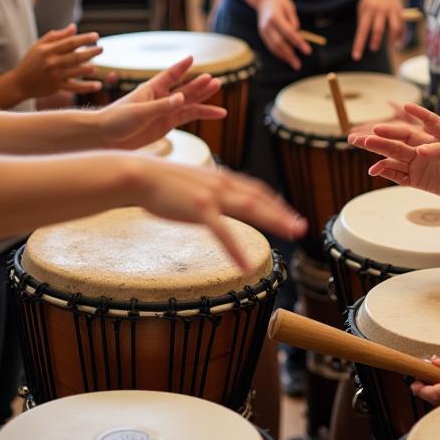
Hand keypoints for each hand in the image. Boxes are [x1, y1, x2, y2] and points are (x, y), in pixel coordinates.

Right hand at [12, 25, 102, 98]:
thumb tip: (73, 27)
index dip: (84, 39)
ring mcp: (55, 75)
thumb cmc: (31, 61)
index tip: (96, 36)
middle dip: (90, 52)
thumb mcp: (39, 45)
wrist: (19, 83)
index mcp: (48, 50)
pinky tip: (98, 85)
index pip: (70, 42)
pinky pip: (74, 87)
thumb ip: (57, 36)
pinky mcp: (57, 87)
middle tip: (101, 49)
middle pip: (75, 56)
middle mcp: (52, 62)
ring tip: (96, 66)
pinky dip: (86, 87)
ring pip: (76, 71)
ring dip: (88, 69)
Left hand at [99, 56, 226, 149]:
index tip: (191, 58)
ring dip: (203, 97)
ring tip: (217, 88)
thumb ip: (161, 106)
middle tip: (214, 79)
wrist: (104, 138)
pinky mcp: (166, 124)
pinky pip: (188, 117)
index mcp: (150, 89)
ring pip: (189, 102)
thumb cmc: (116, 120)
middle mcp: (160, 98)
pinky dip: (202, 115)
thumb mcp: (139, 112)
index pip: (169, 75)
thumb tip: (182, 99)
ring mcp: (165, 111)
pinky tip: (216, 114)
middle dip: (198, 85)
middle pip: (184, 89)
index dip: (181, 67)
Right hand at [127, 158, 306, 270]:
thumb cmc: (160, 182)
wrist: (138, 174)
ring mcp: (212, 196)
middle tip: (301, 226)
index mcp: (220, 178)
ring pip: (251, 209)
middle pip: (260, 198)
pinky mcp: (199, 209)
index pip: (255, 189)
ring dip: (274, 221)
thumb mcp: (192, 182)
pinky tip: (246, 265)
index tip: (288, 212)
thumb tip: (214, 200)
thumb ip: (207, 189)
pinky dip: (237, 249)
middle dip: (283, 213)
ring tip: (291, 234)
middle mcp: (221, 184)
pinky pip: (223, 233)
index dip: (274, 201)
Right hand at [256, 0, 311, 68]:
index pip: (289, 33)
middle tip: (299, 64)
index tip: (307, 51)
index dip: (298, 43)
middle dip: (290, 55)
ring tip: (294, 64)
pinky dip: (278, 54)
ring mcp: (263, 31)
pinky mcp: (262, 34)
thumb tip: (297, 34)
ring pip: (273, 47)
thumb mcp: (289, 7)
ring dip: (284, 57)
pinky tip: (286, 58)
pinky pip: (270, 46)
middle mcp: (267, 25)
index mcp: (275, 17)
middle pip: (279, 43)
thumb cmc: (279, 1)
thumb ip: (293, 21)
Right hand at [348, 102, 439, 199]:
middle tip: (359, 136)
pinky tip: (373, 170)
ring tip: (359, 145)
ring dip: (376, 151)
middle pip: (398, 139)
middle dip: (378, 137)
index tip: (405, 106)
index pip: (427, 122)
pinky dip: (385, 172)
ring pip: (393, 155)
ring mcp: (418, 162)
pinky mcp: (416, 177)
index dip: (417, 113)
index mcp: (439, 136)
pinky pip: (398, 175)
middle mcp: (424, 146)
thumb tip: (421, 150)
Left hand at [351, 0, 403, 60]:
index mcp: (367, 10)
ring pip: (394, 27)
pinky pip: (401, 25)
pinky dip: (400, 35)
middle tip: (373, 49)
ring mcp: (391, 10)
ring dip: (392, 39)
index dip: (359, 45)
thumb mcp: (362, 6)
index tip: (356, 56)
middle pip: (378, 29)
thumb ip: (362, 20)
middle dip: (375, 40)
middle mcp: (379, 10)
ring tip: (391, 47)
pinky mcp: (400, 11)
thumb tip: (362, 38)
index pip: (362, 30)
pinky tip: (398, 42)